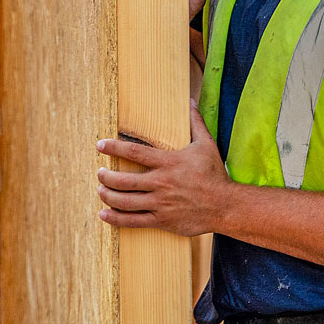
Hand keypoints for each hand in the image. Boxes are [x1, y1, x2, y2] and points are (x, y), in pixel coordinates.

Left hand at [95, 106, 228, 235]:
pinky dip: (116, 219)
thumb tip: (190, 101)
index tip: (100, 145)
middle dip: (105, 176)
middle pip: (123, 180)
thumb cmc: (215, 174)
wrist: (225, 205)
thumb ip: (195, 122)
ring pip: (125, 201)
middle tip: (99, 173)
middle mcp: (161, 183)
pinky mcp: (162, 220)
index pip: (134, 153)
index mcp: (168, 162)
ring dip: (107, 196)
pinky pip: (133, 221)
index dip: (114, 147)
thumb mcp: (206, 144)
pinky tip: (104, 215)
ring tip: (100, 190)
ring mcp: (160, 204)